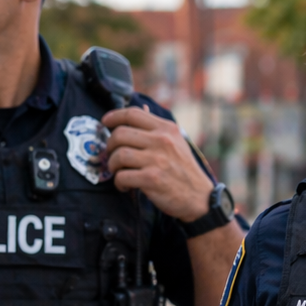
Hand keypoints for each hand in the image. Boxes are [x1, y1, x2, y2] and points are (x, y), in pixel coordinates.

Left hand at [100, 106, 213, 221]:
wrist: (199, 197)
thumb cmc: (184, 170)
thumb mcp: (176, 142)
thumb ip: (157, 126)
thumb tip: (141, 107)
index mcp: (166, 129)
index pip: (133, 113)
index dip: (114, 116)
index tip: (105, 122)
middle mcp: (162, 141)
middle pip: (120, 134)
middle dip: (110, 146)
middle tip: (112, 155)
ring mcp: (157, 160)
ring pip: (119, 155)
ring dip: (112, 165)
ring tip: (117, 171)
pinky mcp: (152, 179)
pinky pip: (122, 176)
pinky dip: (119, 182)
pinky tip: (125, 185)